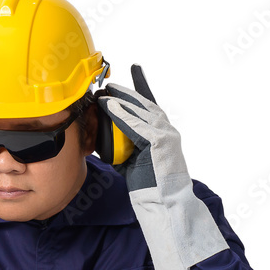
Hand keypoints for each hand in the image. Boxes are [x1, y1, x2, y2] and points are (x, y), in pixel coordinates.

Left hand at [96, 64, 228, 269]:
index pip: (151, 103)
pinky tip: (110, 108)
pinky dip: (122, 115)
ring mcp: (164, 135)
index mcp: (162, 132)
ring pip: (139, 111)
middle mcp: (166, 129)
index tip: (135, 68)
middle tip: (109, 83)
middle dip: (125, 92)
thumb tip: (103, 141)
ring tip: (105, 93)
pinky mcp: (158, 143)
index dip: (142, 85)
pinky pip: (136, 125)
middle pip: (143, 103)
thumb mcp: (133, 162)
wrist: (165, 201)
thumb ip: (122, 148)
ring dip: (120, 101)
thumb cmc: (149, 186)